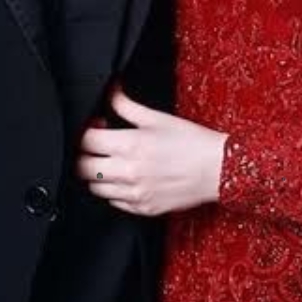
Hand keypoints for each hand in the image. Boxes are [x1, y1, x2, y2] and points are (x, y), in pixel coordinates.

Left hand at [75, 83, 227, 215]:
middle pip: (83, 167)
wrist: (218, 169)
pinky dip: (113, 190)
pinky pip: (113, 202)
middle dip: (86, 154)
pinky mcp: (143, 209)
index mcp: (131, 145)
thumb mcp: (157, 117)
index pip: (87, 141)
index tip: (97, 126)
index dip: (87, 130)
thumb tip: (110, 91)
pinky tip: (126, 177)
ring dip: (97, 173)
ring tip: (112, 161)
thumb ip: (126, 105)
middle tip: (99, 145)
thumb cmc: (191, 141)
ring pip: (95, 188)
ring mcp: (135, 194)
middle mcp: (129, 172)